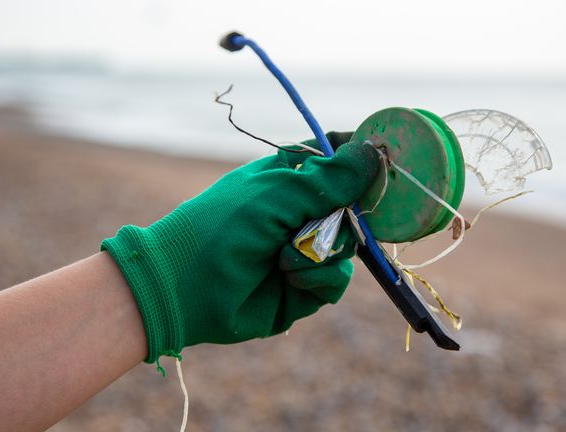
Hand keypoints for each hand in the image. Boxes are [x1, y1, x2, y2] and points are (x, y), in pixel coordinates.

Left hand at [102, 136, 378, 362]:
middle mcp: (304, 211)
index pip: (340, 160)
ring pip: (350, 244)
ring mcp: (307, 249)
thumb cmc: (221, 227)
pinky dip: (318, 277)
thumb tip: (375, 150)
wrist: (185, 289)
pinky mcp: (308, 286)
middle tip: (320, 219)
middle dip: (345, 214)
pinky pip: (338, 279)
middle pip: (356, 204)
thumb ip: (329, 177)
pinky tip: (289, 276)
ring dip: (321, 251)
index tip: (380, 163)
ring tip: (285, 256)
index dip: (361, 161)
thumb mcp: (276, 193)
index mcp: (292, 177)